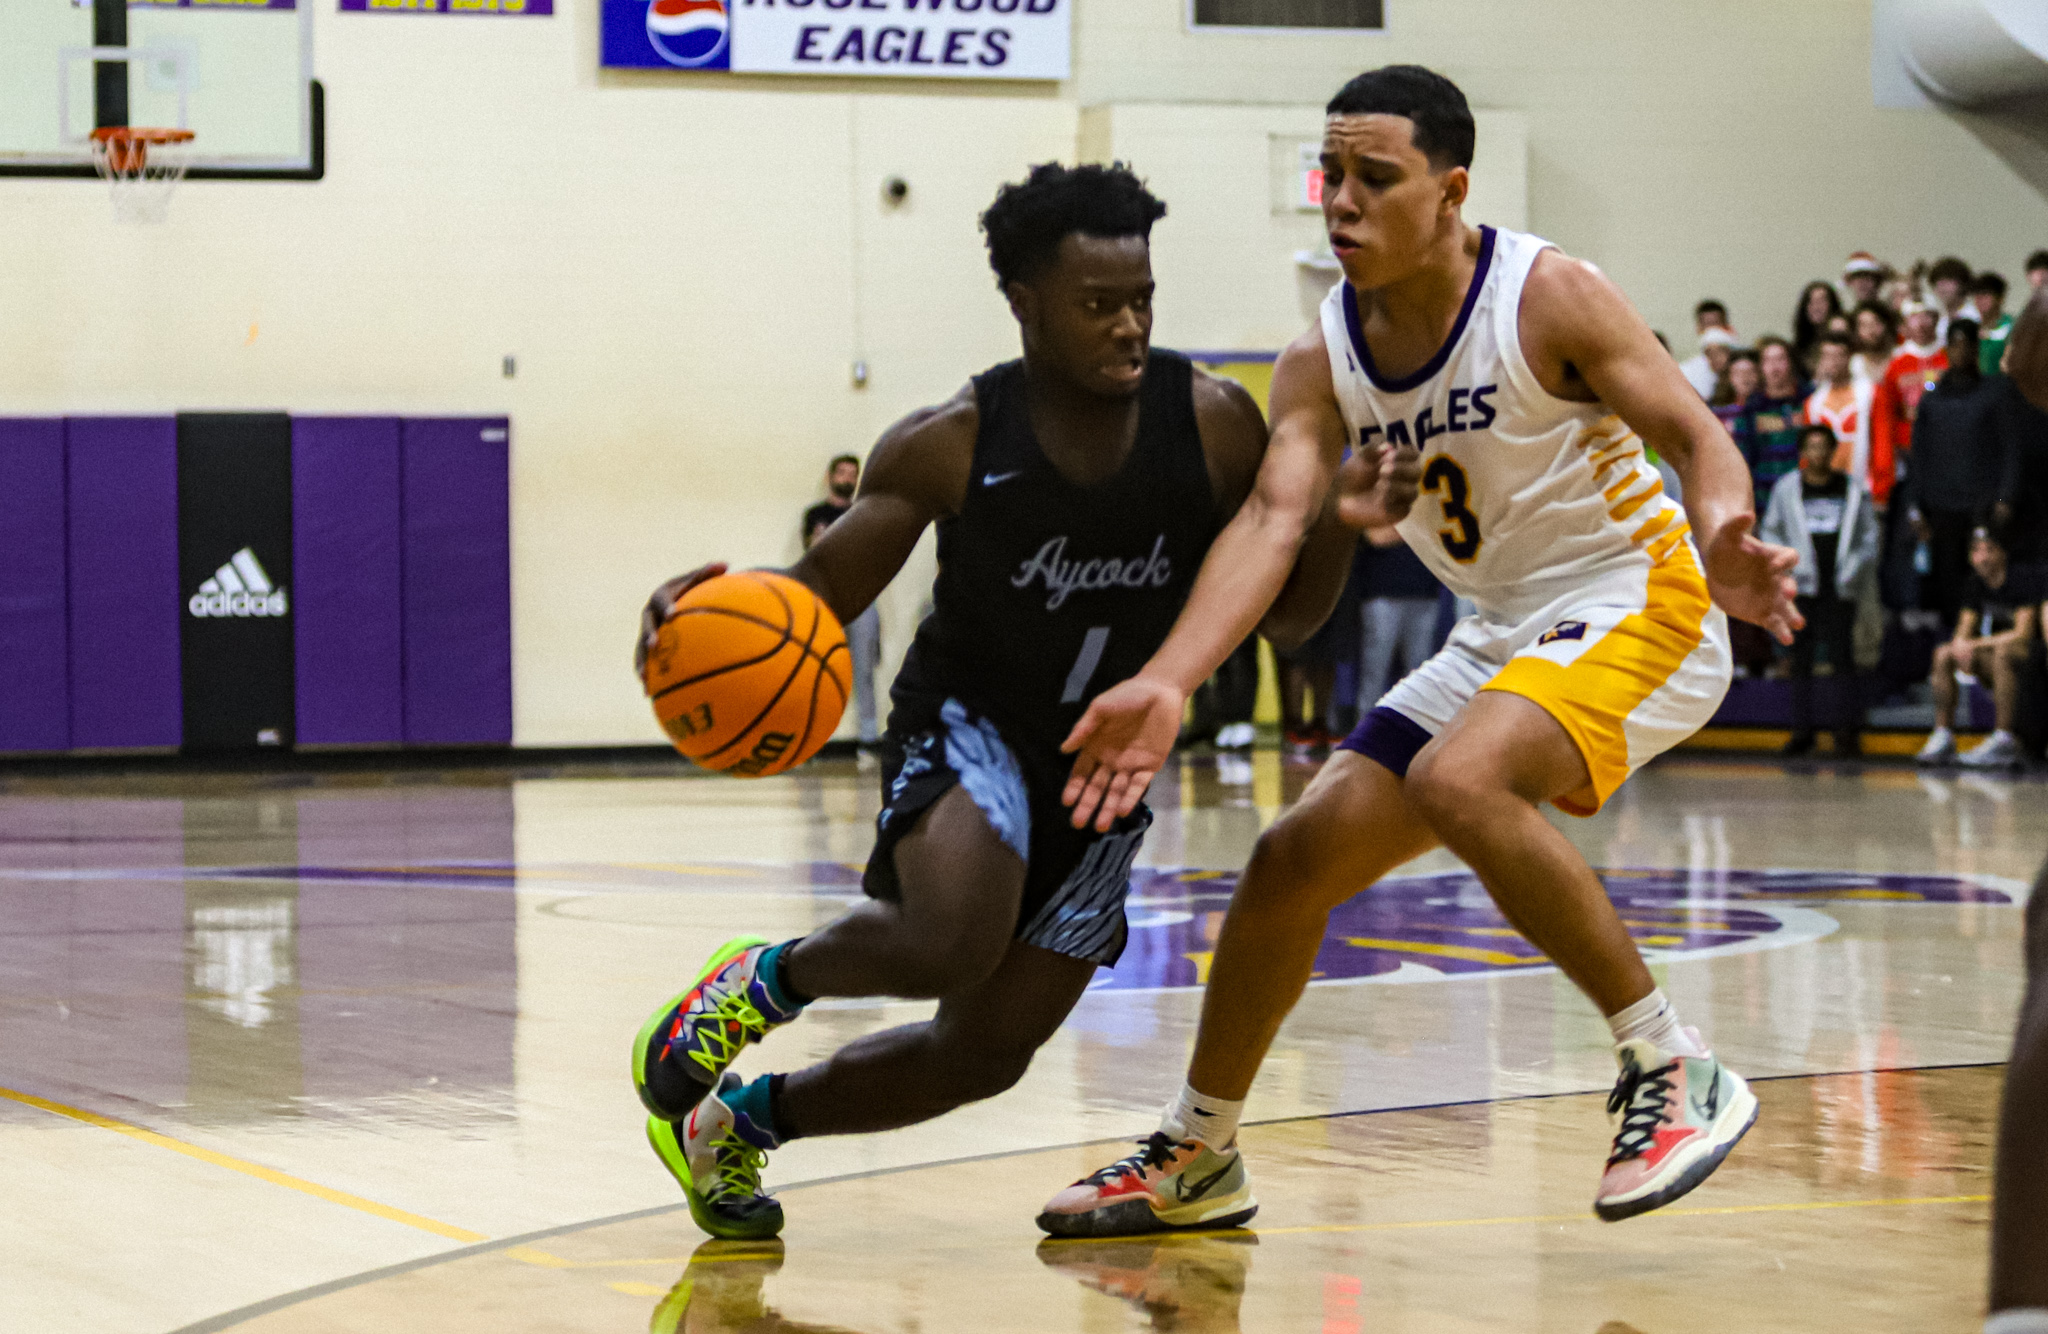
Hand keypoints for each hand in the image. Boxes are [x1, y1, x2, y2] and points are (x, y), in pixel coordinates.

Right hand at [635, 562, 727, 684]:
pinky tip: (648, 695)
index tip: (673, 614)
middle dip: (649, 635)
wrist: (676, 601)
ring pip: (640, 648)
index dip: (666, 606)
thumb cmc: (693, 590)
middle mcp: (650, 614)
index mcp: (661, 596)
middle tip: (655, 645)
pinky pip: (645, 662)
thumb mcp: (700, 581)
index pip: (662, 600)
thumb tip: (726, 564)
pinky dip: (647, 677)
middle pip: (646, 624)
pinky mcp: (648, 648)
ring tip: (645, 679)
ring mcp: (646, 632)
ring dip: (641, 662)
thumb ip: (709, 574)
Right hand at [1060, 675, 1184, 832]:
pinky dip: (1130, 798)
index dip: (1074, 787)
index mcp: (1096, 746)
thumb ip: (1084, 728)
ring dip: (1108, 808)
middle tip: (1078, 824)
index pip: (1081, 772)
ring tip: (1100, 826)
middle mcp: (1110, 760)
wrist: (1160, 690)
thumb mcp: (1101, 708)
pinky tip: (1121, 810)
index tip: (1066, 802)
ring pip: (1116, 791)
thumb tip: (1064, 749)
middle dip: (1088, 805)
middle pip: (1096, 787)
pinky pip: (1138, 785)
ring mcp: (1130, 764)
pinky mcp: (1150, 765)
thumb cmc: (1127, 695)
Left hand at [1335, 443, 1421, 529]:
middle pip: (1417, 472)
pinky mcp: (1398, 512)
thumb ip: (1372, 449)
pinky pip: (1405, 508)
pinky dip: (1395, 503)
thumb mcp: (1359, 459)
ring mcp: (1403, 496)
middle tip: (1382, 470)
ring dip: (1398, 486)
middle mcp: (1404, 478)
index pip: (1413, 454)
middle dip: (1402, 469)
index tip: (1392, 454)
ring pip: (1413, 491)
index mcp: (1398, 461)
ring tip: (1379, 485)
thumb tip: (1387, 446)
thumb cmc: (1353, 476)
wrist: (1340, 500)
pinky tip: (1382, 500)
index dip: (1406, 454)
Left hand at [1701, 517, 1801, 644]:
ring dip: (1792, 615)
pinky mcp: (1762, 612)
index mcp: (1773, 558)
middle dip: (1790, 589)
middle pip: (1790, 584)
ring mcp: (1771, 596)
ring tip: (1797, 624)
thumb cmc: (1726, 547)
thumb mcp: (1727, 534)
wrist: (1719, 567)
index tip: (1775, 565)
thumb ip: (1736, 525)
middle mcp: (1777, 578)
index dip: (1785, 561)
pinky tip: (1787, 640)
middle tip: (1787, 594)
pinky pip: (1774, 622)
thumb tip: (1746, 513)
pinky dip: (1781, 630)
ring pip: (1786, 608)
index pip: (1789, 557)